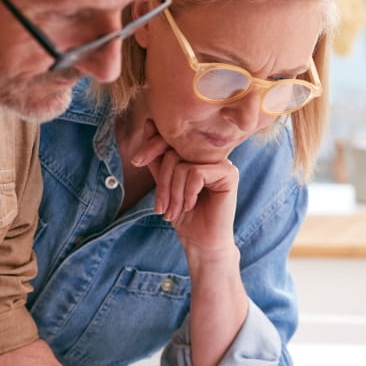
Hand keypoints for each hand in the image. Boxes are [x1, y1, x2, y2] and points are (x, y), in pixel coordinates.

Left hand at [131, 120, 239, 255]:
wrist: (201, 241)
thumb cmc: (184, 215)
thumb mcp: (165, 183)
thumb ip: (158, 158)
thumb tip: (149, 123)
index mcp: (197, 153)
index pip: (171, 139)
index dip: (151, 147)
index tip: (136, 160)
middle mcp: (211, 154)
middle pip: (174, 152)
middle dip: (162, 182)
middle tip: (161, 207)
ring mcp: (222, 162)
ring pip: (183, 165)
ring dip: (174, 193)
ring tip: (175, 210)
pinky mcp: (229, 174)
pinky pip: (196, 173)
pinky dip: (188, 193)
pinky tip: (191, 205)